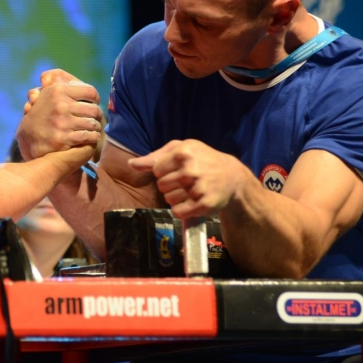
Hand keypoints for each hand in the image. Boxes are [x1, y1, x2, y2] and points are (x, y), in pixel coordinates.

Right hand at [16, 70, 102, 160]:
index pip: (90, 91)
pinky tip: (92, 136)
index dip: (95, 98)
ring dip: (96, 127)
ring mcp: (61, 122)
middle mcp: (60, 104)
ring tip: (95, 127)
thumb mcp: (46, 91)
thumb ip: (54, 77)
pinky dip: (93, 137)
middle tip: (96, 118)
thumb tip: (47, 78)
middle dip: (97, 115)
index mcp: (58, 90)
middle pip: (94, 109)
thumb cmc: (42, 111)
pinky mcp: (62, 138)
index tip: (93, 103)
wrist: (29, 137)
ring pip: (92, 124)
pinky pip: (87, 136)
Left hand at [128, 139, 248, 219]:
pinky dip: (182, 210)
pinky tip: (192, 202)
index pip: (156, 170)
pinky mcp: (203, 204)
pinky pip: (178, 212)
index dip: (164, 172)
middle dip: (170, 185)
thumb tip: (131, 164)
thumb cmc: (202, 159)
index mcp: (183, 153)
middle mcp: (190, 170)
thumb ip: (154, 157)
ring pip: (168, 199)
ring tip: (191, 190)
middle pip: (161, 185)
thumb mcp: (181, 149)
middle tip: (186, 181)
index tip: (177, 170)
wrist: (232, 176)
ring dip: (176, 197)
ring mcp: (198, 188)